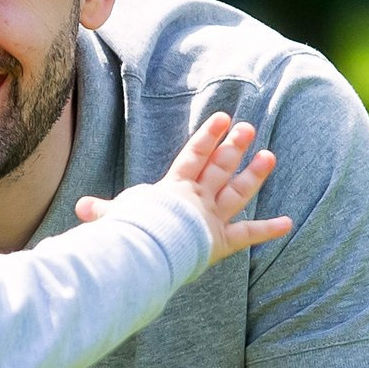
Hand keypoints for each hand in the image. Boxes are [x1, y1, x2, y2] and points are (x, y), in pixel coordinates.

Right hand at [76, 112, 291, 262]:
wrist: (145, 249)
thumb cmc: (127, 232)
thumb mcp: (113, 217)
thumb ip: (102, 212)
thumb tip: (80, 209)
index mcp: (173, 189)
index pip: (192, 156)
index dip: (207, 137)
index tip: (221, 118)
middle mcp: (196, 199)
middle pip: (218, 168)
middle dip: (233, 147)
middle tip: (248, 127)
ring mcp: (210, 219)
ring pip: (236, 193)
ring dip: (253, 175)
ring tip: (270, 155)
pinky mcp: (220, 242)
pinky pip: (247, 235)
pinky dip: (268, 230)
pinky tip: (288, 223)